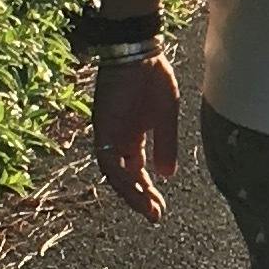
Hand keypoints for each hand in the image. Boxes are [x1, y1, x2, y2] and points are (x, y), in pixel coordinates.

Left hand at [91, 52, 182, 220]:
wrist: (139, 53)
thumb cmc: (153, 78)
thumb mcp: (166, 117)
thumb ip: (165, 145)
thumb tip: (167, 175)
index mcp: (133, 136)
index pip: (138, 171)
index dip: (148, 190)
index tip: (161, 208)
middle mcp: (118, 140)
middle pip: (126, 177)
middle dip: (140, 198)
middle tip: (156, 216)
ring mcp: (108, 135)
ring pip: (115, 174)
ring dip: (131, 193)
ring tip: (149, 208)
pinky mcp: (102, 129)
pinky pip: (109, 160)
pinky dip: (122, 176)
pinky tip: (138, 188)